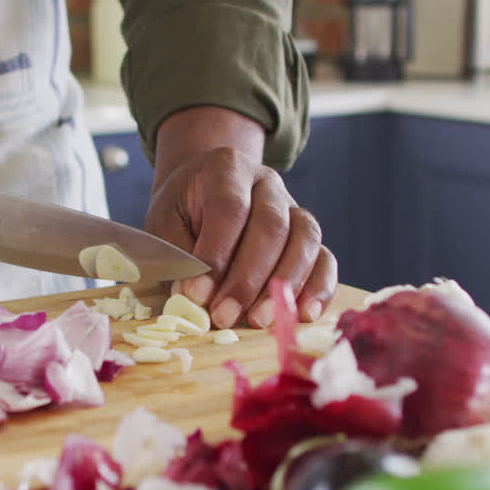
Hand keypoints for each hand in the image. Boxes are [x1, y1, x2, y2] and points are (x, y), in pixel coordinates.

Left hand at [144, 106, 337, 329]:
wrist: (203, 192)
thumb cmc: (182, 211)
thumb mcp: (164, 222)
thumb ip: (178, 255)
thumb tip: (192, 298)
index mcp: (227, 168)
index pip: (229, 207)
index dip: (216, 254)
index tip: (198, 295)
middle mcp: (267, 183)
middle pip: (271, 226)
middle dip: (247, 278)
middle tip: (224, 316)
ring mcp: (294, 207)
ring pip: (304, 241)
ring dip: (283, 287)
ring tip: (258, 321)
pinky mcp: (308, 236)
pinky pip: (325, 259)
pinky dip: (319, 288)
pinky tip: (303, 315)